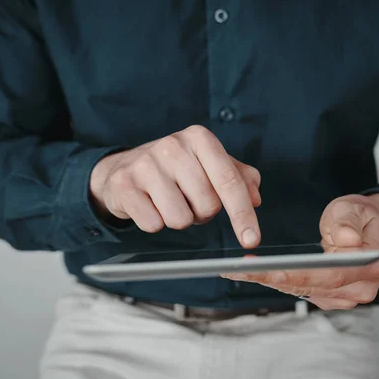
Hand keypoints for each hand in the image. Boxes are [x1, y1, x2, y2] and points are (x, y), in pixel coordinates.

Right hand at [90, 125, 261, 247]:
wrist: (123, 168)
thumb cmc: (174, 169)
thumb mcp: (208, 165)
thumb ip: (239, 178)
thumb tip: (255, 199)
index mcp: (199, 138)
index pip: (229, 182)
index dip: (243, 215)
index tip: (251, 240)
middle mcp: (173, 146)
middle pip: (208, 206)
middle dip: (202, 213)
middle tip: (187, 199)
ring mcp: (146, 164)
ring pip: (181, 219)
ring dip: (179, 219)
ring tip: (168, 201)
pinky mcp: (124, 185)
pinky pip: (153, 225)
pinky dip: (155, 222)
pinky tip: (148, 205)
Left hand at [221, 194, 378, 308]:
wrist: (373, 229)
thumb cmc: (364, 217)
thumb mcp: (355, 208)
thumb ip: (347, 222)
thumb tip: (346, 239)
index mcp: (368, 267)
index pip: (326, 275)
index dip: (294, 274)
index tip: (265, 269)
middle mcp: (358, 289)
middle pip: (308, 287)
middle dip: (270, 278)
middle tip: (236, 269)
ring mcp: (344, 296)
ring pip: (301, 291)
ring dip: (269, 281)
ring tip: (238, 270)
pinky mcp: (330, 296)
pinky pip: (301, 291)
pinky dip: (279, 282)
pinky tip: (257, 273)